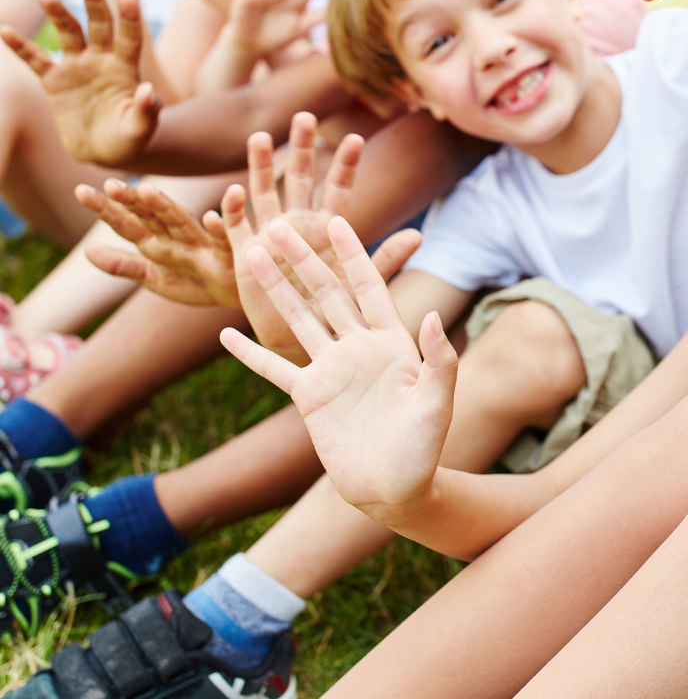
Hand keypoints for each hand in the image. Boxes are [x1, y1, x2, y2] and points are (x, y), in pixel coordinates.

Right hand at [0, 0, 158, 164]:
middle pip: (99, 25)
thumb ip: (147, 110)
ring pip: (67, 33)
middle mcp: (102, 59)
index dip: (130, 18)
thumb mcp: (141, 128)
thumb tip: (150, 92)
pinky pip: (35, 59)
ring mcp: (77, 67)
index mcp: (126, 67)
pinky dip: (21, 46)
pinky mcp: (54, 80)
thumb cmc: (130, 138)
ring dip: (58, 14)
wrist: (104, 152)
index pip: (129, 37)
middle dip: (93, 2)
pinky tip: (5, 30)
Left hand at [76, 178, 240, 307]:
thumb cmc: (197, 283)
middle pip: (151, 216)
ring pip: (182, 223)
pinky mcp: (227, 256)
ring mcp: (202, 245)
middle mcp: (177, 238)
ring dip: (167, 207)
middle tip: (110, 184)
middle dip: (132, 201)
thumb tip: (86, 250)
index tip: (80, 191)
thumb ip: (122, 264)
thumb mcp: (154, 277)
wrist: (236, 295)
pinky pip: (223, 242)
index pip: (128, 223)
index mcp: (159, 242)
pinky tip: (212, 218)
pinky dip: (219, 229)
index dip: (106, 209)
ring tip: (149, 190)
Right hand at [218, 111, 416, 360]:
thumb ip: (386, 259)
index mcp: (328, 228)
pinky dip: (232, 212)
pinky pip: (236, 229)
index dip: (345, 164)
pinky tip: (233, 193)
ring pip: (263, 193)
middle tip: (304, 116)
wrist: (305, 340)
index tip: (355, 138)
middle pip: (298, 178)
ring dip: (259, 167)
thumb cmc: (338, 311)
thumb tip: (419, 235)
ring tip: (257, 137)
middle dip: (300, 147)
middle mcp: (298, 224)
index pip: (338, 189)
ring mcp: (270, 236)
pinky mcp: (246, 255)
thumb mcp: (362, 285)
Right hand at [221, 215, 455, 518]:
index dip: (353, 255)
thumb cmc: (424, 446)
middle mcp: (358, 346)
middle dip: (304, 260)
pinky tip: (225, 333)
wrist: (395, 488)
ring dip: (274, 290)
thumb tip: (433, 315)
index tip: (336, 221)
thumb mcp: (438, 402)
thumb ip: (438, 360)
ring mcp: (331, 369)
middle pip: (326, 294)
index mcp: (391, 340)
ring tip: (250, 257)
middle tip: (279, 226)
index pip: (369, 287)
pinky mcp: (309, 397)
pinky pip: (273, 369)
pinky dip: (249, 353)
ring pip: (296, 320)